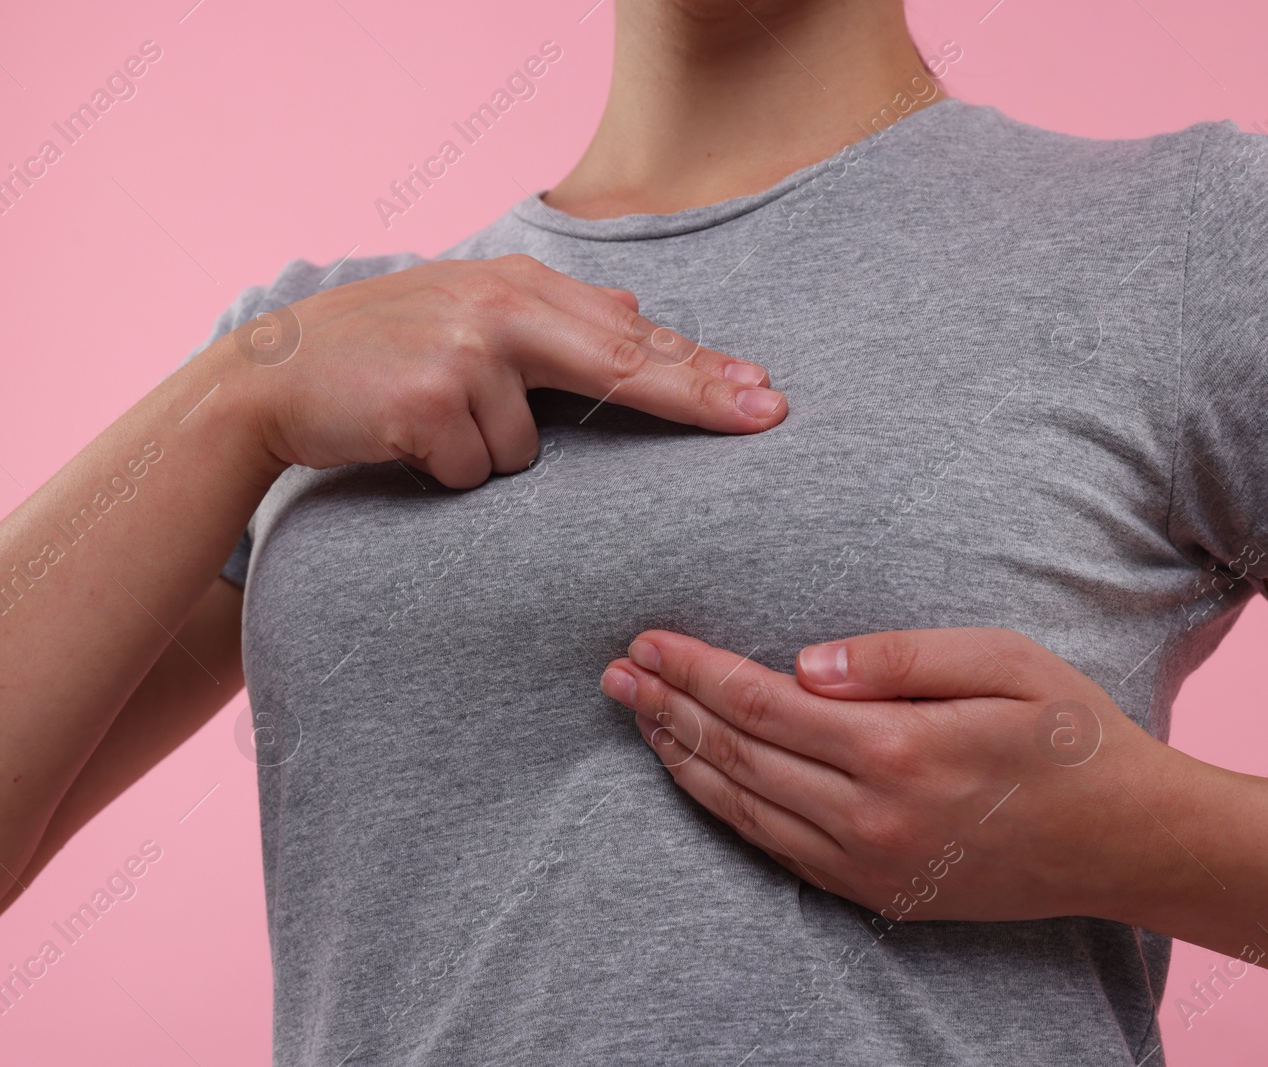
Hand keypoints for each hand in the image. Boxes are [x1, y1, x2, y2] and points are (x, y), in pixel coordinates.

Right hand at [210, 254, 786, 488]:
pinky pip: (474, 472)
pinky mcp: (428, 402)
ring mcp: (463, 353)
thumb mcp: (460, 310)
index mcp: (513, 284)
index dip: (700, 368)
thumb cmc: (373, 350)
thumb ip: (548, 316)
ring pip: (527, 451)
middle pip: (622, 365)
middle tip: (767, 415)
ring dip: (486, 457)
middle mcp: (497, 308)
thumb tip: (637, 316)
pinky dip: (445, 474)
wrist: (269, 375)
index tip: (764, 395)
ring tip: (427, 423)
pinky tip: (403, 442)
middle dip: (698, 397)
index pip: (626, 334)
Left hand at [599, 627, 1177, 927]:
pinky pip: (770, 845)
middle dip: (665, 707)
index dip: (694, 670)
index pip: (759, 701)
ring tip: (635, 713)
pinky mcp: (869, 890)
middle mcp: (867, 815)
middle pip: (734, 752)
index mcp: (895, 748)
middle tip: (614, 672)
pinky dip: (719, 805)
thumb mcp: (1002, 663)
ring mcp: (864, 862)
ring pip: (739, 805)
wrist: (1123, 841)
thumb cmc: (1066, 736)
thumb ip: (897, 657)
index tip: (647, 641)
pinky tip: (690, 771)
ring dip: (678, 755)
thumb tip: (803, 661)